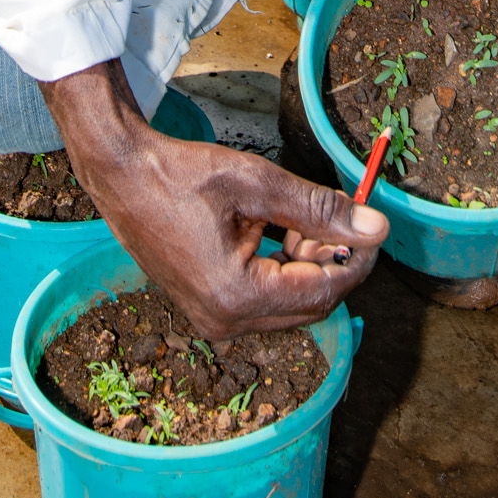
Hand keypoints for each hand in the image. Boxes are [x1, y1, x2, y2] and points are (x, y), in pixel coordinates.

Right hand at [41, 60, 387, 338]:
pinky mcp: (207, 306)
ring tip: (302, 215)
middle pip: (308, 304)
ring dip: (306, 263)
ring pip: (288, 302)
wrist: (122, 176)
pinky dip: (281, 267)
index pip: (323, 291)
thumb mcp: (258, 184)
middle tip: (339, 216)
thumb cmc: (181, 175)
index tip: (374, 226)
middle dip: (331, 261)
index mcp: (237, 297)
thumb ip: (319, 210)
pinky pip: (263, 298)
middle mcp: (225, 321)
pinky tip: (279, 228)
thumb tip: (375, 227)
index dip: (355, 259)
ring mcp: (213, 318)